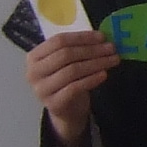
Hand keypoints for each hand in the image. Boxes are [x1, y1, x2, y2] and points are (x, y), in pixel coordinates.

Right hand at [26, 29, 120, 146]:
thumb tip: (101, 37)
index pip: (58, 41)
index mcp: (34, 57)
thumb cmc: (67, 80)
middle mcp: (33, 72)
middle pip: (65, 55)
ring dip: (96, 63)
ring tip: (112, 60)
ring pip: (72, 70)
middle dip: (92, 50)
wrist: (66, 110)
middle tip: (111, 48)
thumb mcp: (67, 62)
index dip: (82, 37)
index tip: (102, 36)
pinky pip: (75, 87)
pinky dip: (91, 79)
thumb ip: (77, 48)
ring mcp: (42, 89)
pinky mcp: (54, 103)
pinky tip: (104, 74)